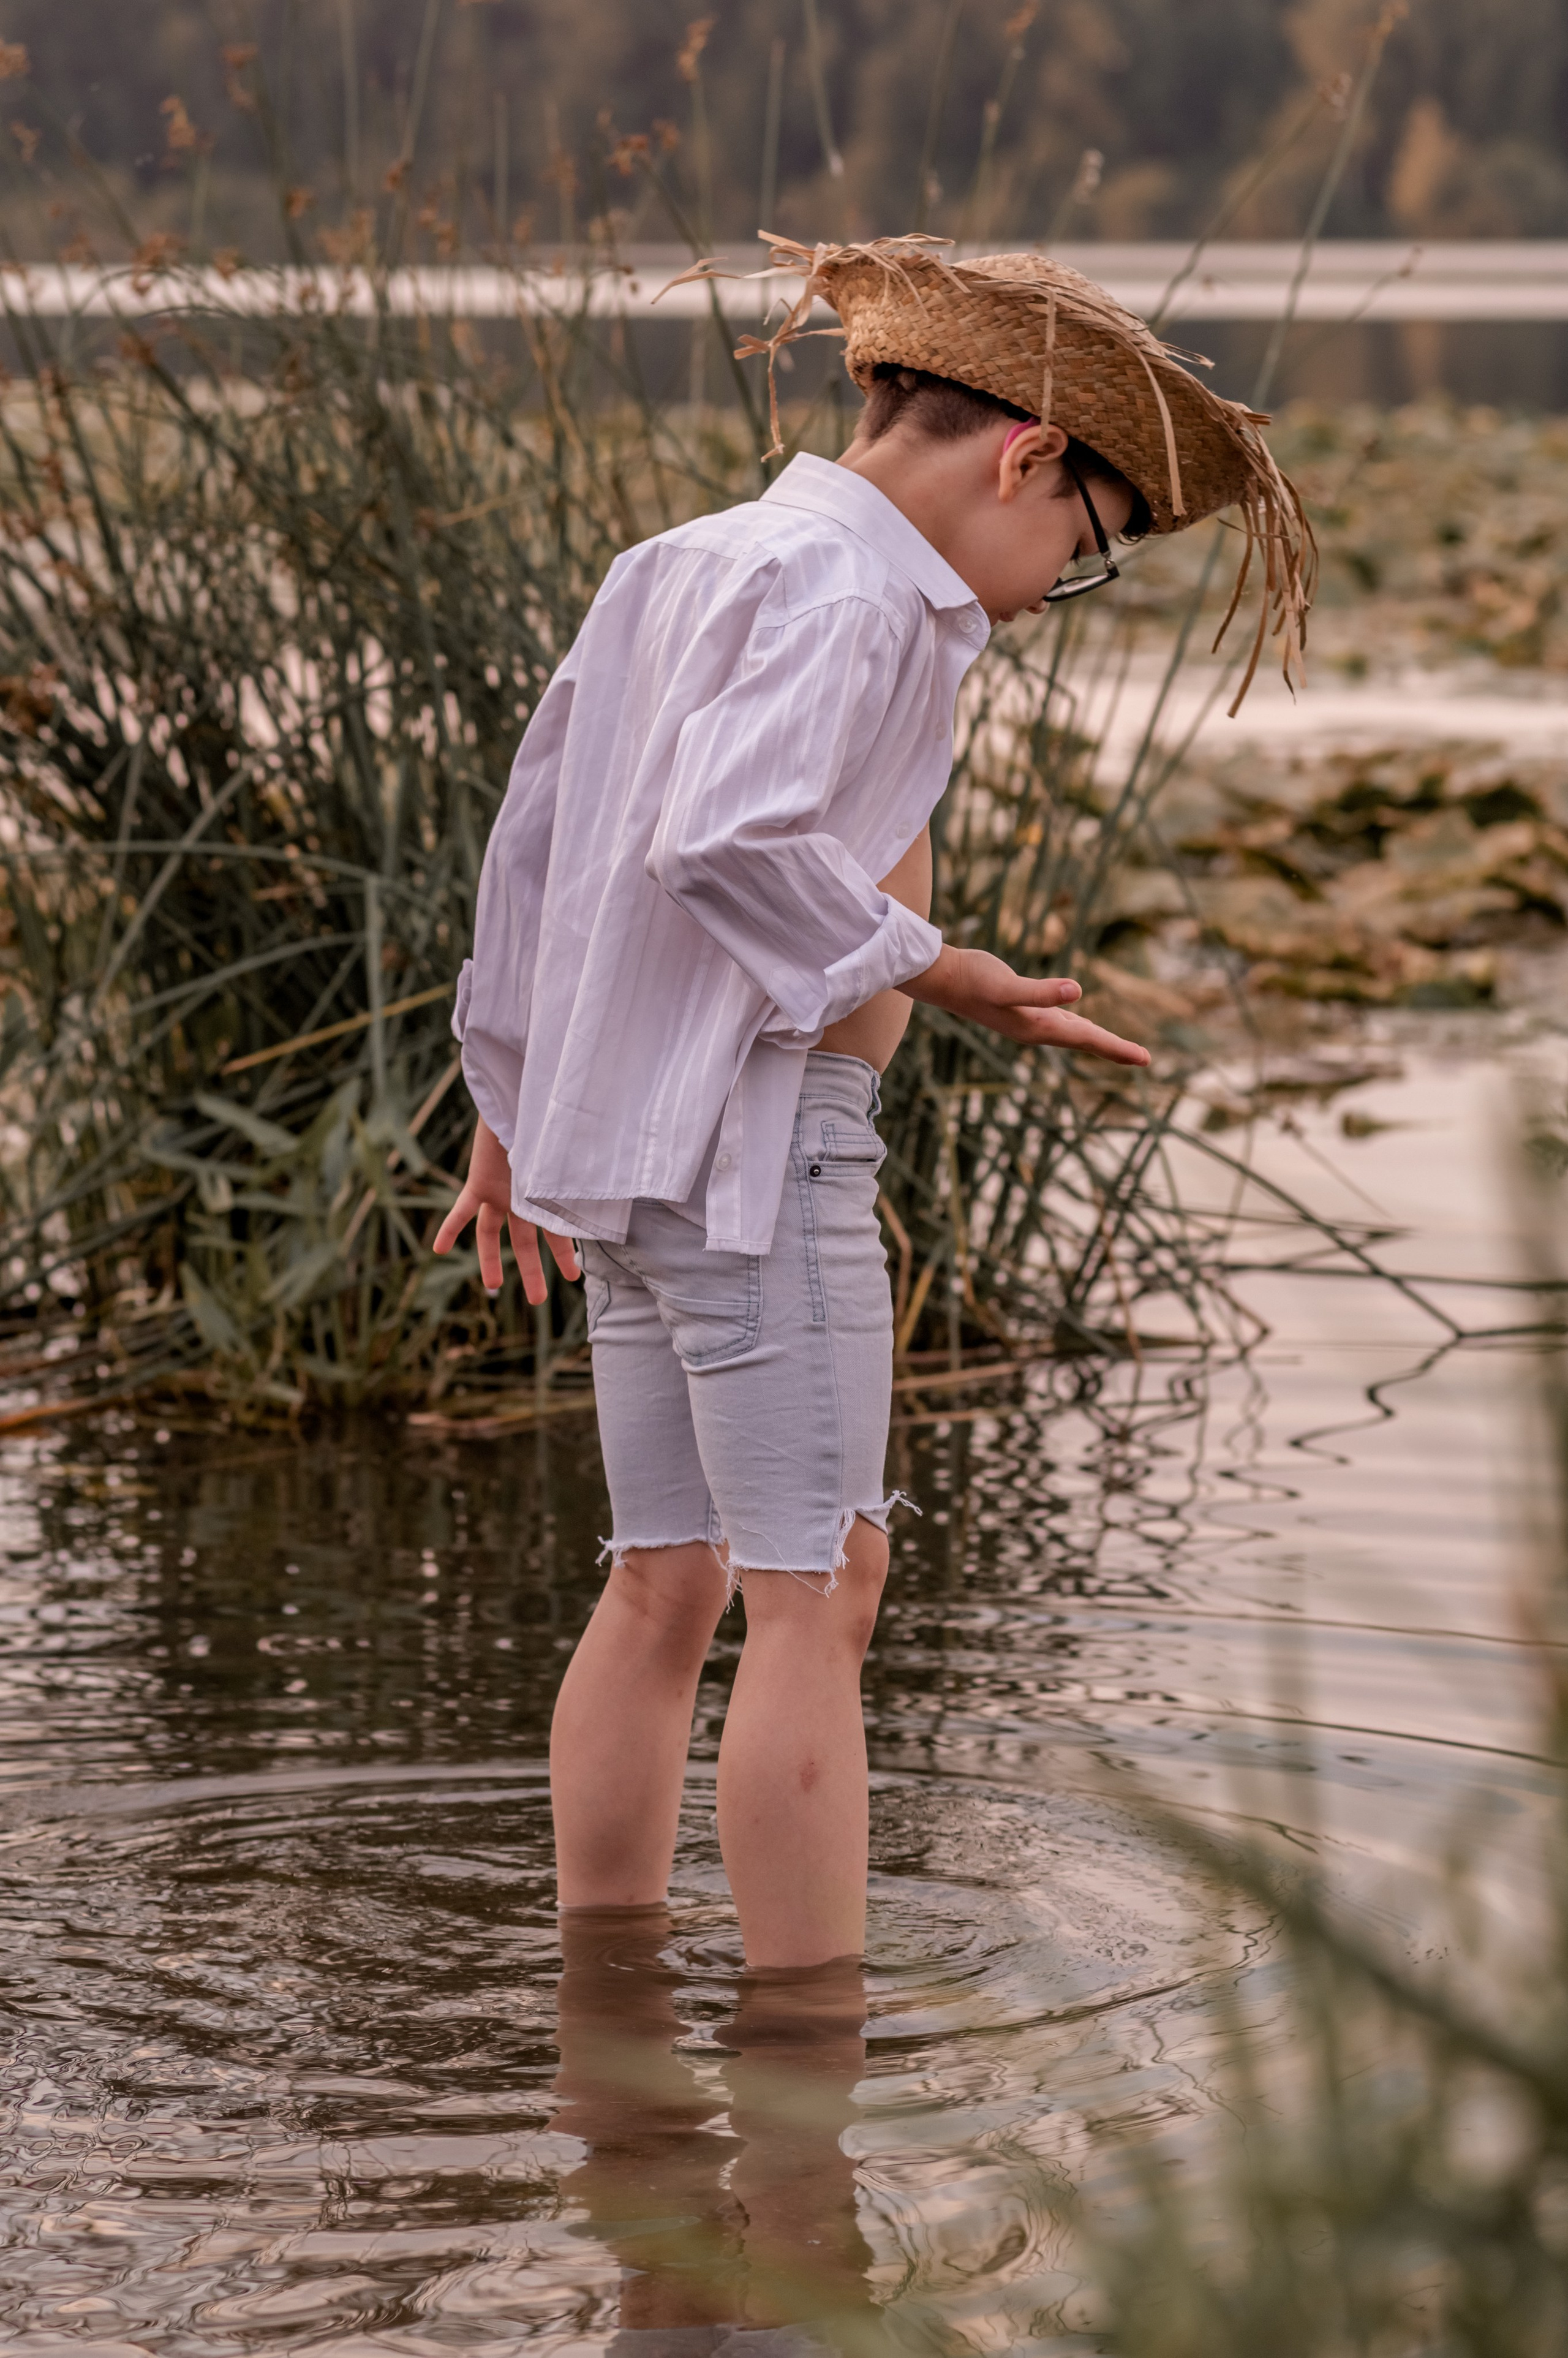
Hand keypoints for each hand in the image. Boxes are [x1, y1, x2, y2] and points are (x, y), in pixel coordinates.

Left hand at [432, 1117, 580, 1303]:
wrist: (522, 1099)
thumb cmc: (553, 1122)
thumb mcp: (571, 1154)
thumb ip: (586, 1175)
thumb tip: (626, 1181)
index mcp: (546, 1194)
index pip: (557, 1233)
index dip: (564, 1256)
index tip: (573, 1277)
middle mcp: (522, 1196)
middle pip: (525, 1242)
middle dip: (533, 1271)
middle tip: (538, 1301)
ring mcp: (499, 1192)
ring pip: (490, 1234)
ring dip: (490, 1260)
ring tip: (493, 1286)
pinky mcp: (479, 1183)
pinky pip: (461, 1211)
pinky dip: (450, 1228)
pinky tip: (437, 1249)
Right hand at [902, 945, 1150, 1066]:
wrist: (942, 979)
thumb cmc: (974, 979)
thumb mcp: (1007, 984)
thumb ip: (1041, 991)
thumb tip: (1077, 992)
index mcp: (1039, 1026)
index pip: (1088, 1039)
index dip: (1117, 1048)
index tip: (1146, 1059)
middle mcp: (1036, 1030)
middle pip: (1085, 1041)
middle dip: (1114, 1049)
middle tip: (1144, 1058)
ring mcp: (1028, 1022)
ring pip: (1072, 1034)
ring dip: (1096, 1041)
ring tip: (1118, 1048)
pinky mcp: (1021, 1010)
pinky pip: (1059, 1022)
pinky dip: (1076, 1026)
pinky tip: (1077, 1022)